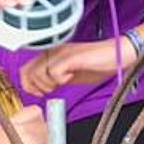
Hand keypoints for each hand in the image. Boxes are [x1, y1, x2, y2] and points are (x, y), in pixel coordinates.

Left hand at [20, 35, 137, 97]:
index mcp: (52, 54)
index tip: (40, 93)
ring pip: (39, 73)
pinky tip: (71, 77)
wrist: (117, 55)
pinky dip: (60, 79)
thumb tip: (43, 89)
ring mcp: (61, 53)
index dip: (28, 85)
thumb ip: (56, 79)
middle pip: (28, 71)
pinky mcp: (70, 56)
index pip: (26, 69)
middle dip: (38, 86)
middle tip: (53, 89)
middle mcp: (53, 51)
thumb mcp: (70, 75)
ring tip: (64, 81)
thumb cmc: (98, 64)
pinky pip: (54, 71)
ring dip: (50, 83)